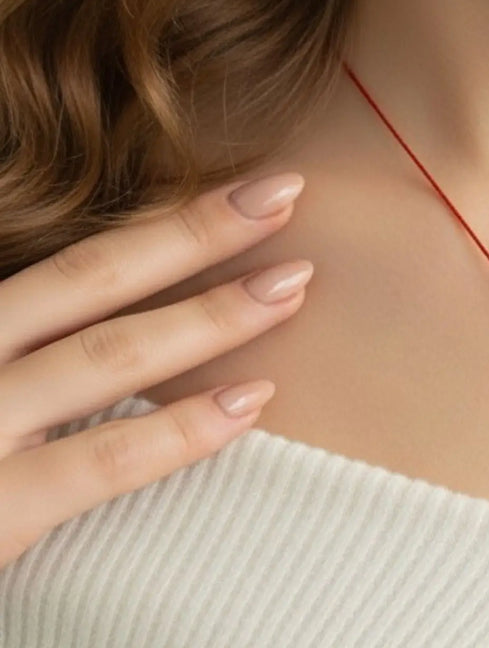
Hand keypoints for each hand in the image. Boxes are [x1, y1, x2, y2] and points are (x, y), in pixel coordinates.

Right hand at [0, 170, 311, 568]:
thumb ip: (36, 338)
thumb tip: (111, 306)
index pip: (76, 259)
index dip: (165, 218)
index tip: (247, 185)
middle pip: (91, 278)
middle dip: (195, 232)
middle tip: (286, 193)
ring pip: (107, 356)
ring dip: (210, 315)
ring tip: (292, 284)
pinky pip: (96, 463)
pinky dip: (179, 429)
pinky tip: (250, 402)